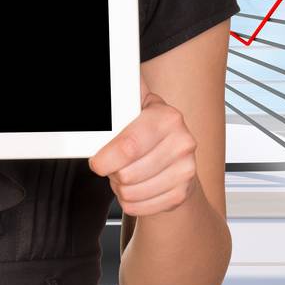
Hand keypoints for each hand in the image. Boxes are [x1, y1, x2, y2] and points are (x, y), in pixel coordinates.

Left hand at [89, 90, 199, 216]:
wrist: (175, 156)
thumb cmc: (147, 131)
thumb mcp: (134, 109)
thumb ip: (118, 99)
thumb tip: (107, 77)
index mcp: (168, 118)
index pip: (129, 146)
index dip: (106, 158)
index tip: (98, 161)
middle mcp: (182, 142)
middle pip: (127, 174)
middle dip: (114, 172)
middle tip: (118, 163)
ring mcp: (186, 169)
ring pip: (131, 193)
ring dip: (122, 187)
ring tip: (130, 172)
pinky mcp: (182, 193)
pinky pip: (139, 206)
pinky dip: (131, 201)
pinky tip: (139, 186)